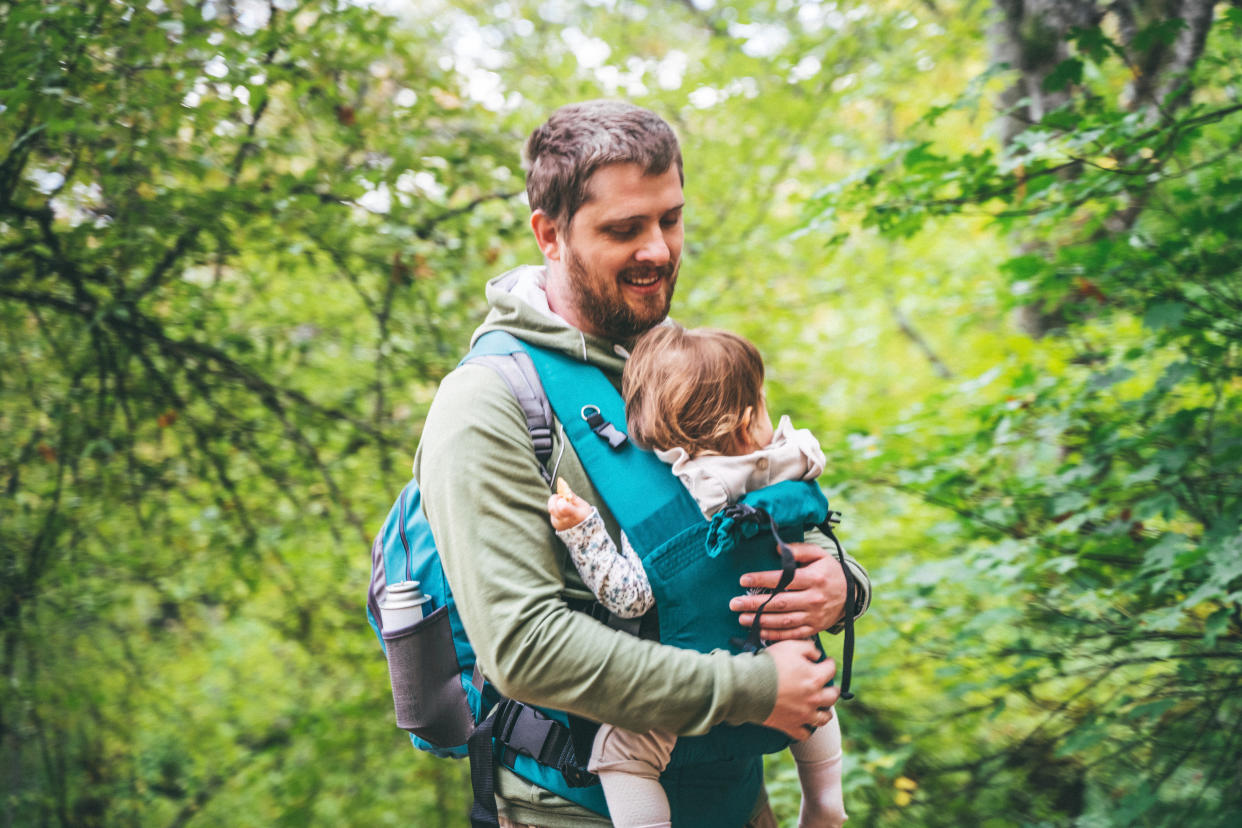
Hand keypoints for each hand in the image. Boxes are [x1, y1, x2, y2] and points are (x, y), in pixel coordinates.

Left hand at [547, 477, 591, 530]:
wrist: (585, 531)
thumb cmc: (584, 515)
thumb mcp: (582, 504)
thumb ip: (571, 495)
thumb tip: (564, 485)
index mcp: (573, 515)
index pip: (561, 505)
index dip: (561, 499)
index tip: (564, 498)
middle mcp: (564, 521)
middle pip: (552, 507)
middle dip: (554, 499)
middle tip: (560, 498)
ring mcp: (558, 524)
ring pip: (551, 510)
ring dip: (555, 505)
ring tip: (564, 505)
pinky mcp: (555, 525)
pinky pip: (552, 514)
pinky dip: (556, 510)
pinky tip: (563, 512)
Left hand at [730, 542, 845, 639]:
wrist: (851, 593)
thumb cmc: (829, 571)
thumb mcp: (819, 554)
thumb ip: (799, 550)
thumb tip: (777, 549)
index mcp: (814, 578)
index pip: (784, 579)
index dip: (762, 580)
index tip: (743, 580)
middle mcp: (813, 598)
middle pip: (780, 602)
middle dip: (755, 604)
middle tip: (734, 604)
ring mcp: (813, 616)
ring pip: (784, 620)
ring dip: (761, 621)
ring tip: (741, 618)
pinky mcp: (814, 628)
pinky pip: (792, 633)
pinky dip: (774, 635)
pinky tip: (758, 631)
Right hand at [761, 639, 838, 739]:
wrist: (748, 686)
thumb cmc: (769, 665)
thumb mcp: (790, 646)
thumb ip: (808, 648)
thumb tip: (816, 654)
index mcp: (815, 678)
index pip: (831, 670)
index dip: (829, 663)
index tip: (826, 662)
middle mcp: (813, 698)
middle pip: (833, 696)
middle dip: (833, 689)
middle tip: (829, 686)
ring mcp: (803, 714)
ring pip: (824, 718)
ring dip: (825, 711)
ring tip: (821, 707)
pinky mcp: (790, 725)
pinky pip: (805, 733)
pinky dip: (807, 729)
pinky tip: (805, 723)